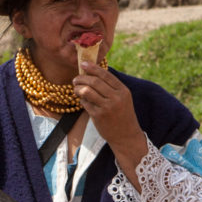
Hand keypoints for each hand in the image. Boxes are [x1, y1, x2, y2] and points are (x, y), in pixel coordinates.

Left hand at [73, 63, 147, 187]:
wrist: (126, 136)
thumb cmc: (122, 116)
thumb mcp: (123, 99)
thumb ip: (111, 88)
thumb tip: (94, 74)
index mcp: (123, 91)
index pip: (106, 75)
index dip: (93, 68)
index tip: (83, 64)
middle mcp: (116, 98)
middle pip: (95, 82)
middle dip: (82, 78)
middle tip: (76, 79)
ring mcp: (107, 107)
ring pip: (88, 91)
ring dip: (79, 88)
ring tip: (75, 88)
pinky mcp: (99, 116)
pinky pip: (86, 103)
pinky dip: (81, 100)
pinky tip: (81, 100)